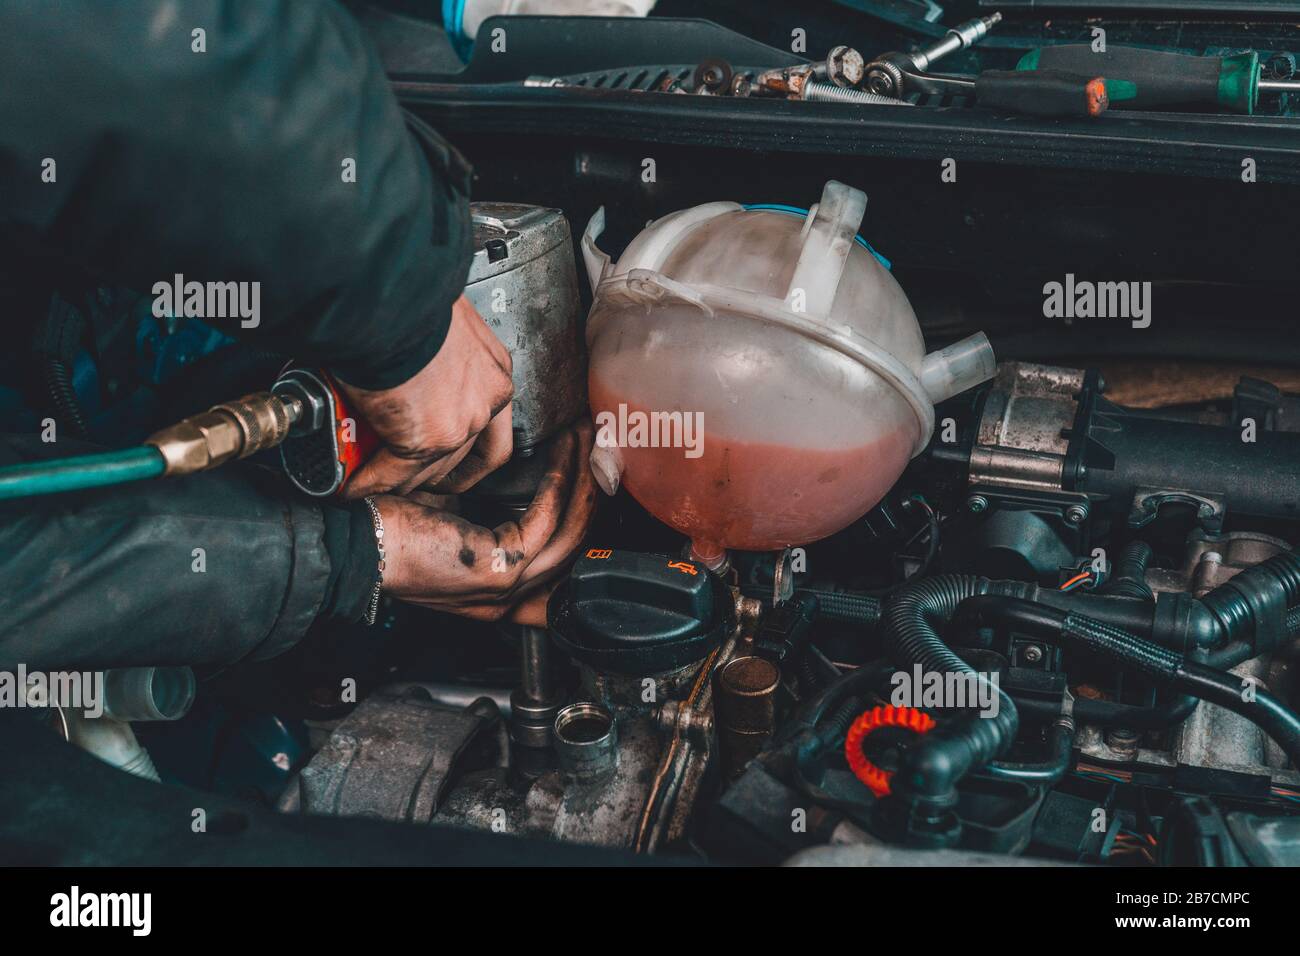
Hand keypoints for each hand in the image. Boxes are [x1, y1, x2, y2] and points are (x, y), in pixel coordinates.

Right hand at [338, 295, 513, 498]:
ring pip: (431, 470)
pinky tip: (352, 484)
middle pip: (464, 455)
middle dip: (431, 470)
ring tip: (371, 476)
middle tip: (401, 472)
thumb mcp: (437, 321)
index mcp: (492, 368)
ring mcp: (462, 422)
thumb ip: (433, 349)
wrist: (386, 294)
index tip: (444, 456)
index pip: (491, 427)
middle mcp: (487, 398)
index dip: (464, 449)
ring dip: (398, 480)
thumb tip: (408, 357)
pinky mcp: (428, 439)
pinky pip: (393, 474)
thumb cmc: (406, 295)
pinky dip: (369, 483)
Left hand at [375, 422, 595, 624]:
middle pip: (578, 541)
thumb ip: (490, 514)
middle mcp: (511, 597)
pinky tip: (561, 452)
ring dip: (584, 478)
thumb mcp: (454, 520)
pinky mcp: (499, 570)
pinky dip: (558, 482)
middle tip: (596, 440)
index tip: (595, 467)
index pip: (567, 559)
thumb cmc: (394, 527)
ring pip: (570, 531)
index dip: (590, 512)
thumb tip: (522, 479)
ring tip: (587, 438)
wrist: (354, 541)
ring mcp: (507, 588)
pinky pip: (546, 521)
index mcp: (502, 591)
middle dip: (593, 483)